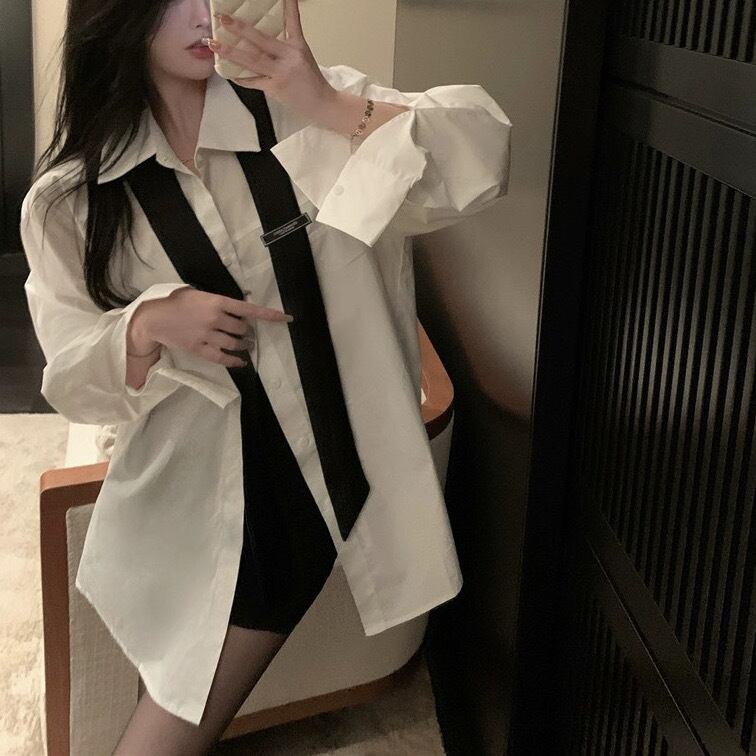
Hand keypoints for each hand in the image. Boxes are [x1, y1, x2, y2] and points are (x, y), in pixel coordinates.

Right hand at [139, 286, 292, 367]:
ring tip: (245, 345)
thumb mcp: (199, 295)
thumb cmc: (177, 302)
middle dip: (247, 331)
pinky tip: (241, 361)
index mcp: (216, 301)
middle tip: (247, 333)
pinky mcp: (199, 349)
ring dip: (243, 345)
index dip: (270, 315)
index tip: (286, 318)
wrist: (153, 317)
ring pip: (235, 343)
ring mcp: (207, 335)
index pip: (249, 309)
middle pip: (243, 328)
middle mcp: (215, 318)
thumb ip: (220, 303)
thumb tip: (239, 313)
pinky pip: (223, 358)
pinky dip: (235, 361)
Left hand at [208, 0, 336, 121]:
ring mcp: (281, 74)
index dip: (288, 5)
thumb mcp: (302, 57)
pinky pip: (253, 82)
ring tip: (215, 44)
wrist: (322, 104)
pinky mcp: (275, 88)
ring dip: (231, 53)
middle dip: (240, 29)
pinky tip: (227, 72)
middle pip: (261, 41)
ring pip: (252, 61)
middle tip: (223, 19)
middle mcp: (289, 57)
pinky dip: (240, 78)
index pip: (292, 21)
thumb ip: (283, 47)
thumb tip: (259, 40)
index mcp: (298, 46)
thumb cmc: (310, 80)